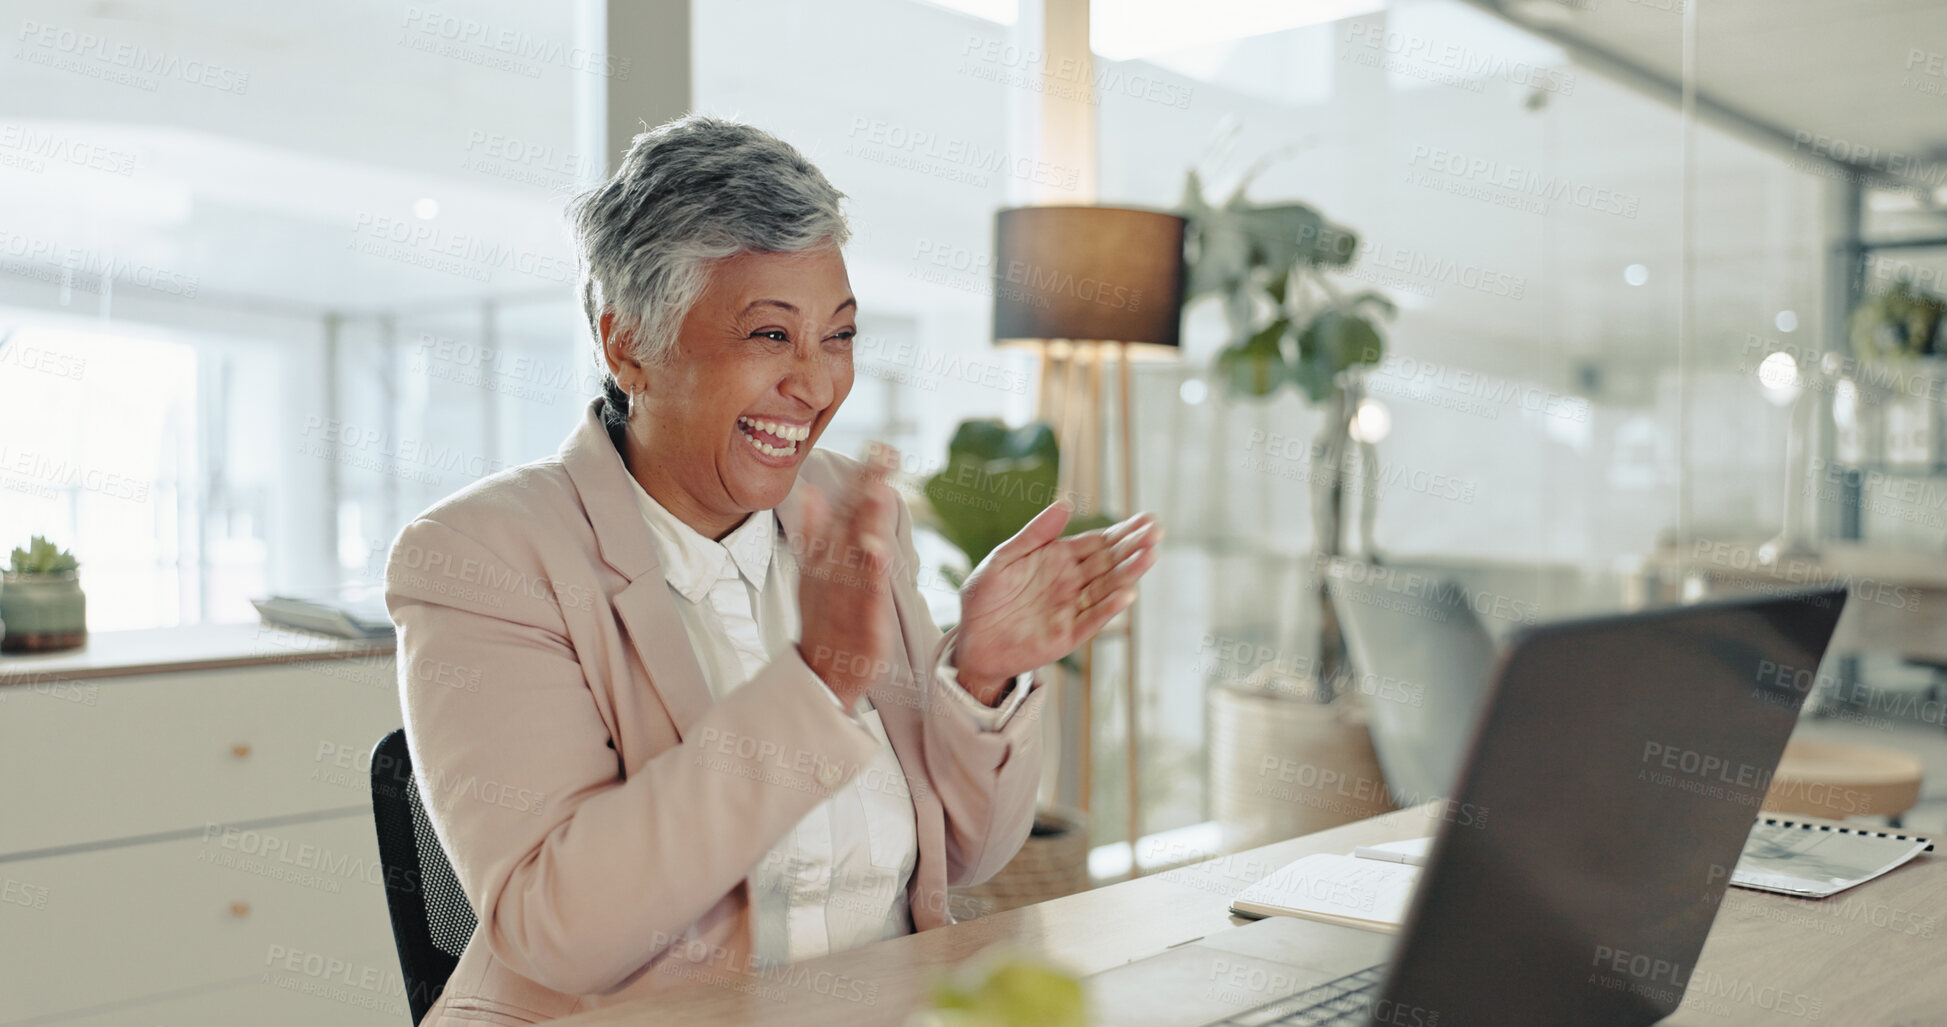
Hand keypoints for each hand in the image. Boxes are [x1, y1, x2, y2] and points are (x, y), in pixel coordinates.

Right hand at [796, 445, 900, 710]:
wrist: (819, 673)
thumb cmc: (824, 619)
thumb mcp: (815, 571)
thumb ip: (813, 531)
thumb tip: (808, 491)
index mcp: (826, 555)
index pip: (844, 508)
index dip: (861, 476)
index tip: (879, 443)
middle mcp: (832, 569)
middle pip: (850, 521)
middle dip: (867, 485)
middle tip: (885, 451)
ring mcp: (843, 592)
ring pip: (855, 552)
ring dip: (866, 520)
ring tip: (880, 489)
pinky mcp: (858, 619)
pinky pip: (863, 592)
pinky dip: (868, 572)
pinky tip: (878, 551)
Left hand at [953, 504, 1162, 703]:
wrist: (970, 638)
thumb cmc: (985, 595)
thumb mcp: (1005, 557)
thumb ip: (1035, 534)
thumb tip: (1065, 504)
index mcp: (1060, 560)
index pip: (1098, 543)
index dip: (1123, 531)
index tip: (1147, 519)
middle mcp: (1072, 583)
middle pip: (1109, 563)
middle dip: (1133, 547)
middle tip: (1156, 532)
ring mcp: (1072, 609)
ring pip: (1106, 589)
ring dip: (1128, 573)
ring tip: (1149, 555)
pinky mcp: (1066, 636)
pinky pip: (1091, 620)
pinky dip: (1108, 608)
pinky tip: (1127, 593)